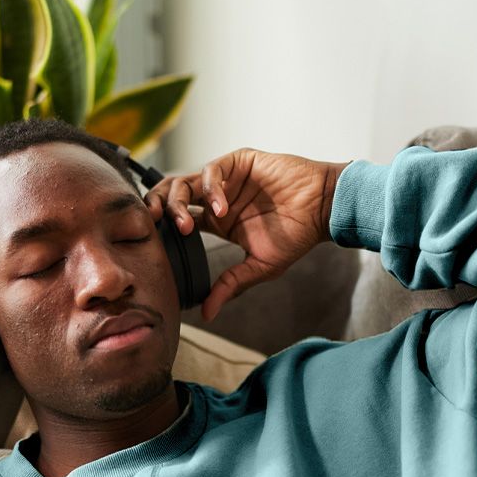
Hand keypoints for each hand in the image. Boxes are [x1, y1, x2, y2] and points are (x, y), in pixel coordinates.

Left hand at [145, 148, 347, 320]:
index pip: (176, 218)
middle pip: (172, 196)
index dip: (161, 226)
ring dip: (177, 201)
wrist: (322, 211)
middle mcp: (216, 198)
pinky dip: (210, 189)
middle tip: (154, 223)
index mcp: (215, 221)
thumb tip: (207, 314)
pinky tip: (221, 209)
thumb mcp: (258, 267)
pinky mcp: (238, 162)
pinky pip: (212, 170)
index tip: (154, 242)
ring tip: (186, 224)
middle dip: (157, 206)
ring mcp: (226, 179)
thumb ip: (230, 286)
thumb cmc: (296, 237)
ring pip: (185, 181)